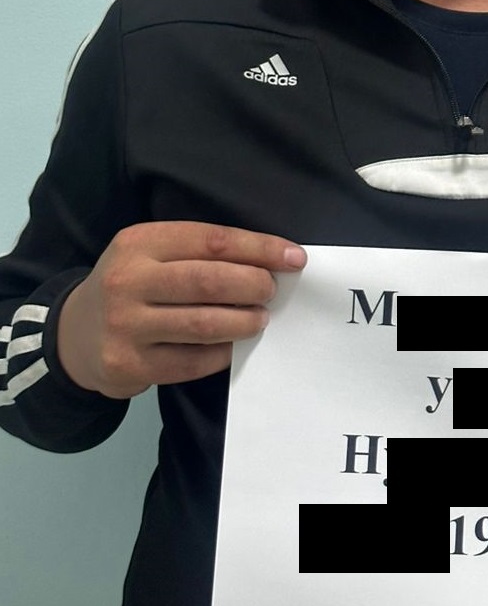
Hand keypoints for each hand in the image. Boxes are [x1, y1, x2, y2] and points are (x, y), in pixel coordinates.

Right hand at [56, 221, 306, 398]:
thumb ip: (201, 252)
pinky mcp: (128, 365)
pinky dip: (221, 354)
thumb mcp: (152, 253)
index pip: (212, 240)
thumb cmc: (134, 285)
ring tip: (259, 319)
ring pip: (202, 325)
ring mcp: (125, 325)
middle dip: (253, 285)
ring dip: (243, 322)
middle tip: (272, 291)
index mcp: (140, 242)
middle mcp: (128, 280)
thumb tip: (271, 261)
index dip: (259, 248)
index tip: (294, 258)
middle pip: (209, 281)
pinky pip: (190, 362)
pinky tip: (232, 346)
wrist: (75, 334)